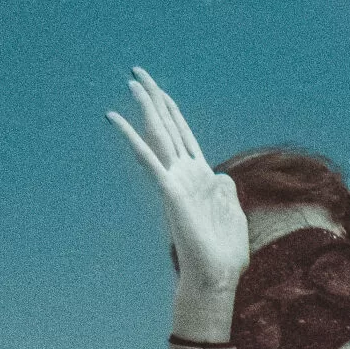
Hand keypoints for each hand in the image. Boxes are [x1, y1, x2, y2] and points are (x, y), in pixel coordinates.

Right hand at [108, 67, 252, 334]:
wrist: (217, 276)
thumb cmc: (224, 253)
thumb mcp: (232, 214)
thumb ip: (225, 191)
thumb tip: (222, 175)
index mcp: (200, 177)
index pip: (183, 135)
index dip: (172, 110)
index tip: (159, 89)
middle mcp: (183, 174)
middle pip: (167, 127)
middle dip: (154, 99)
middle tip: (138, 72)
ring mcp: (175, 182)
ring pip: (158, 136)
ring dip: (146, 108)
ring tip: (133, 83)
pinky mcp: (169, 192)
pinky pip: (148, 160)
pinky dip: (132, 139)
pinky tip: (117, 119)